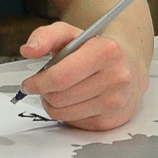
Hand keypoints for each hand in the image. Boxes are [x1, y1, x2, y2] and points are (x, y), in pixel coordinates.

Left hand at [19, 23, 144, 129]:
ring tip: (59, 92)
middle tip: (44, 86)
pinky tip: (75, 100)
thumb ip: (45, 36)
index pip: (61, 77)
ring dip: (52, 104)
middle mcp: (116, 77)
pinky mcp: (111, 120)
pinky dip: (67, 112)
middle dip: (44, 92)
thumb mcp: (71, 35)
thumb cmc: (95, 50)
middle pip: (59, 97)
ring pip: (63, 112)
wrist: (129, 67)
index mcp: (106, 51)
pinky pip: (73, 122)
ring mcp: (115, 101)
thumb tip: (28, 49)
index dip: (38, 82)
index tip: (29, 83)